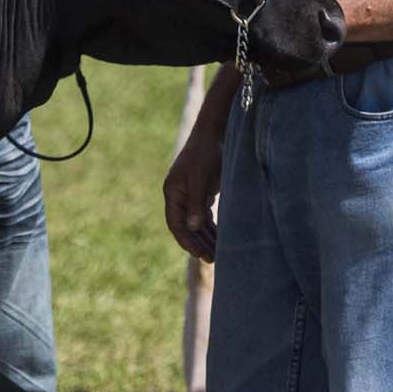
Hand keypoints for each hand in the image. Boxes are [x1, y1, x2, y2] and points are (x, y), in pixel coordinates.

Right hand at [163, 119, 223, 263]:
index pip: (176, 223)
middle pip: (186, 226)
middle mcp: (178, 195)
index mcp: (172, 192)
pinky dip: (210, 227)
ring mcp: (189, 194)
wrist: (215, 132)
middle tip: (211, 259)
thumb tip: (192, 227)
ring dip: (205, 238)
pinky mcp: (201, 192)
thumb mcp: (201, 178)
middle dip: (197, 243)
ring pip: (195, 223)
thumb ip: (196, 203)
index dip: (186, 240)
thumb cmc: (206, 153)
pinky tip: (219, 238)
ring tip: (217, 254)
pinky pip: (203, 216)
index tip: (199, 254)